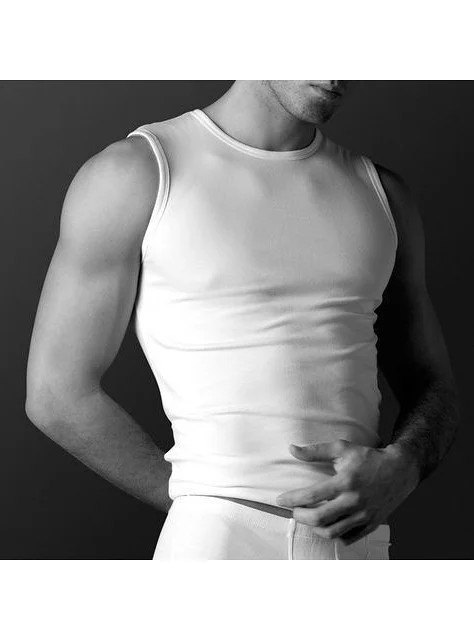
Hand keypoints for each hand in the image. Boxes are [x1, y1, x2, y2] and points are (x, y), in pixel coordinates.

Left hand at [275, 439, 419, 544]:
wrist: (400, 470)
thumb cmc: (368, 457)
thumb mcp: (342, 448)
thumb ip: (315, 451)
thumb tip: (291, 449)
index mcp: (345, 481)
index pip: (311, 495)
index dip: (291, 499)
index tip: (280, 499)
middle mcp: (354, 501)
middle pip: (319, 518)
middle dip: (300, 516)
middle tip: (294, 511)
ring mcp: (364, 515)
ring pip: (332, 532)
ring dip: (314, 528)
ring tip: (308, 518)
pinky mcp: (372, 524)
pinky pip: (348, 538)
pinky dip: (334, 535)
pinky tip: (327, 525)